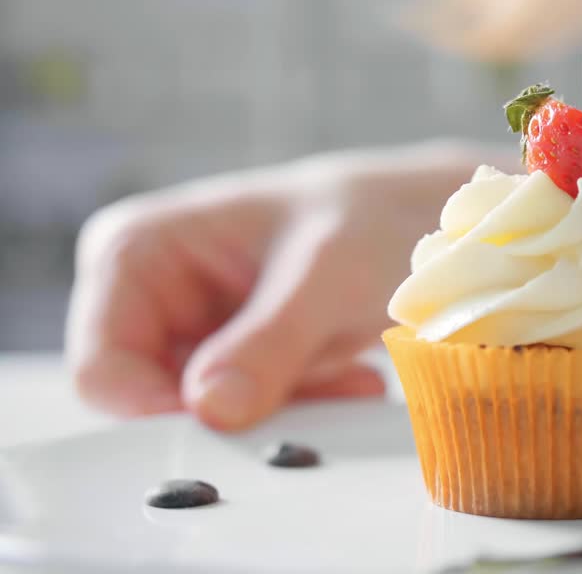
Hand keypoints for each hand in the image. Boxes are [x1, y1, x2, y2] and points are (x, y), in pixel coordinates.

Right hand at [67, 146, 479, 429]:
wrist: (415, 221)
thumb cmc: (364, 220)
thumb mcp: (325, 275)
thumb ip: (269, 341)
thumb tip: (212, 407)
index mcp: (133, 251)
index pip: (102, 369)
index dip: (159, 411)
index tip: (235, 425)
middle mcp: (144, 297)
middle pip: (153, 402)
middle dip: (239, 414)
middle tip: (324, 397)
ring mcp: (187, 336)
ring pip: (206, 420)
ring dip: (282, 414)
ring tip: (351, 381)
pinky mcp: (229, 367)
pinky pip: (247, 419)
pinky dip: (301, 411)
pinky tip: (352, 380)